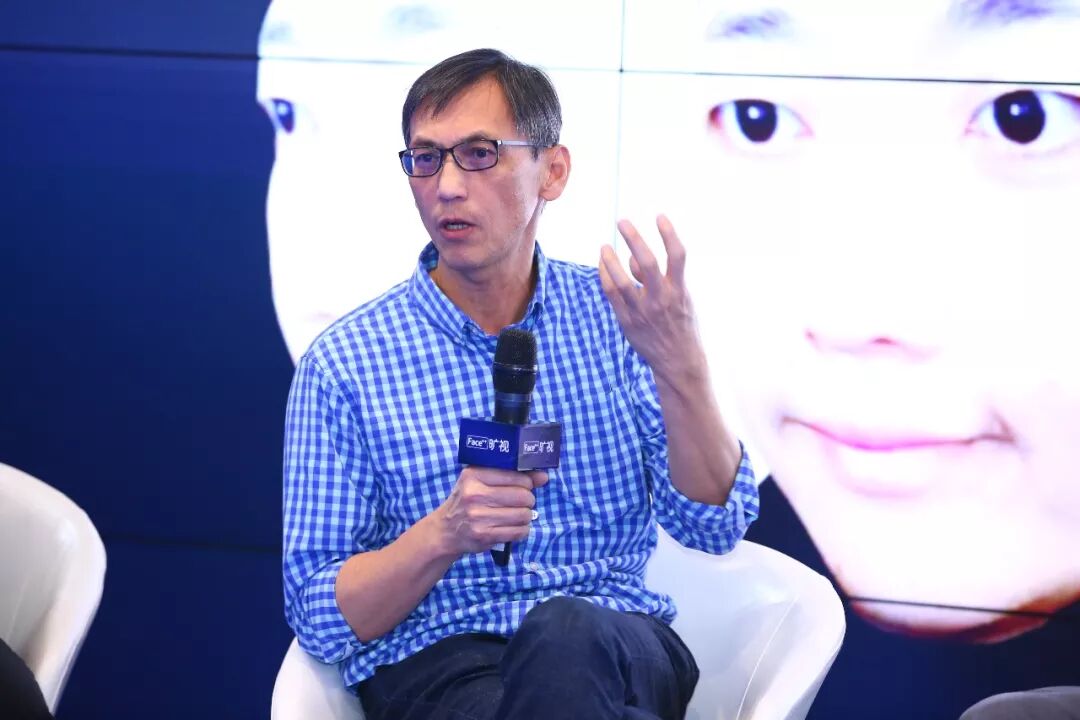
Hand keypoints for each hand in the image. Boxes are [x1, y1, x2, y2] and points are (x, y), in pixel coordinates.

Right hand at [437, 467, 548, 555]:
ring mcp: (479, 517)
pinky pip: (519, 532)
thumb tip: (543, 476)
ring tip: (517, 515)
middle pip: (523, 496)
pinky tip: (514, 527)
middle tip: (522, 502)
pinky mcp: (485, 535)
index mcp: (474, 475)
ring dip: (526, 516)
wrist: (446, 530)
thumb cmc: (467, 501)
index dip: (527, 482)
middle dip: (528, 500)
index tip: (524, 486)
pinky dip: (522, 530)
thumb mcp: (481, 481)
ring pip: (524, 515)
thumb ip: (512, 475)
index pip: (516, 476)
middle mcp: (475, 495)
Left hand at [599, 214, 705, 382]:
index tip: (659, 216)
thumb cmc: (682, 325)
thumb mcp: (682, 299)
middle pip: (646, 262)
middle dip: (634, 238)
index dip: (669, 234)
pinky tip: (602, 265)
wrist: (678, 361)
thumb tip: (633, 258)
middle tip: (622, 221)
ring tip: (604, 246)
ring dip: (610, 259)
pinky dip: (605, 276)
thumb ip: (661, 278)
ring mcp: (643, 311)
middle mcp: (661, 299)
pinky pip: (611, 294)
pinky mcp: (627, 321)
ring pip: (621, 279)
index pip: (677, 256)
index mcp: (680, 291)